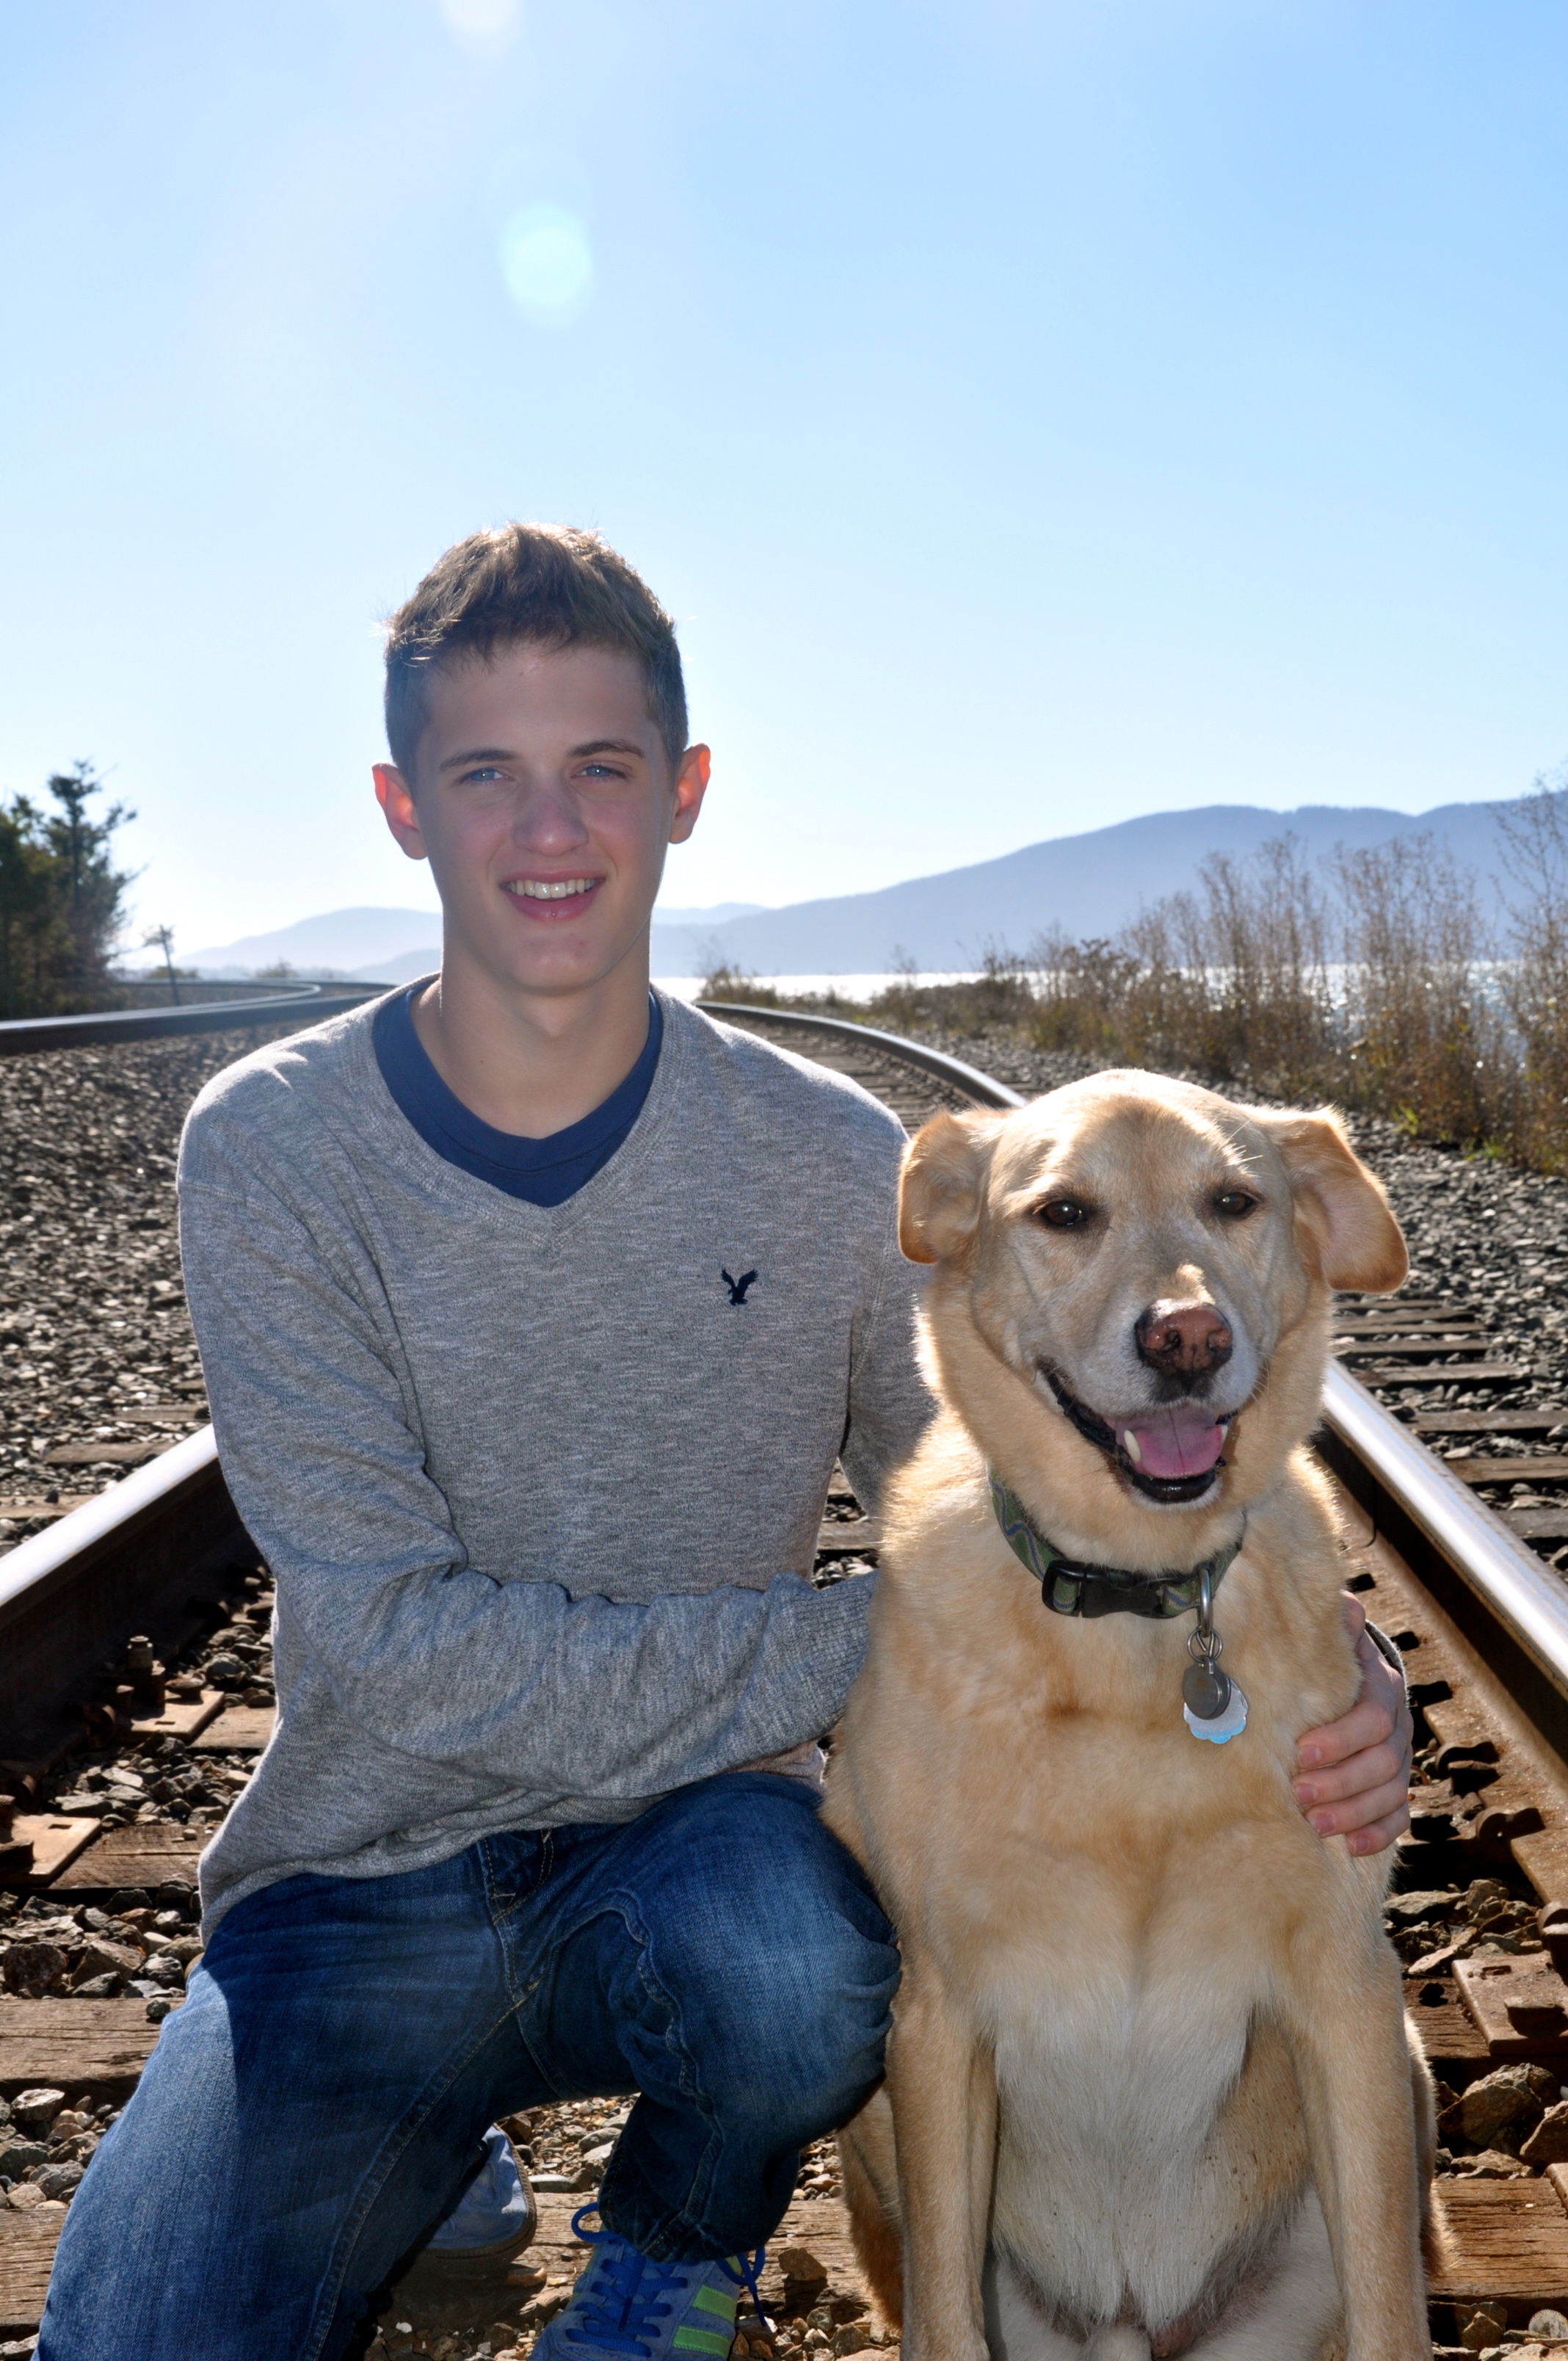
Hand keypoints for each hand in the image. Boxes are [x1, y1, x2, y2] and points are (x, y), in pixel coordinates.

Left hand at [1292, 1595, 1412, 1856]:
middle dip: (1341, 1782)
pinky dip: (1377, 1835)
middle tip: (1299, 1795)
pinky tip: (1350, 1847)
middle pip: (1384, 1762)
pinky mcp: (1394, 1792)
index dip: (1342, 1737)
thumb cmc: (1326, 1661)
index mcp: (1381, 1689)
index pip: (1374, 1717)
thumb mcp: (1328, 1638)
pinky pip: (1399, 1819)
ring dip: (1354, 1812)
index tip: (1302, 1752)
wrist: (1349, 1680)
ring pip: (1391, 1794)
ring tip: (1314, 1825)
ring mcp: (1399, 1761)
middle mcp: (1397, 1728)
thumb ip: (1334, 1623)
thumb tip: (1342, 1606)